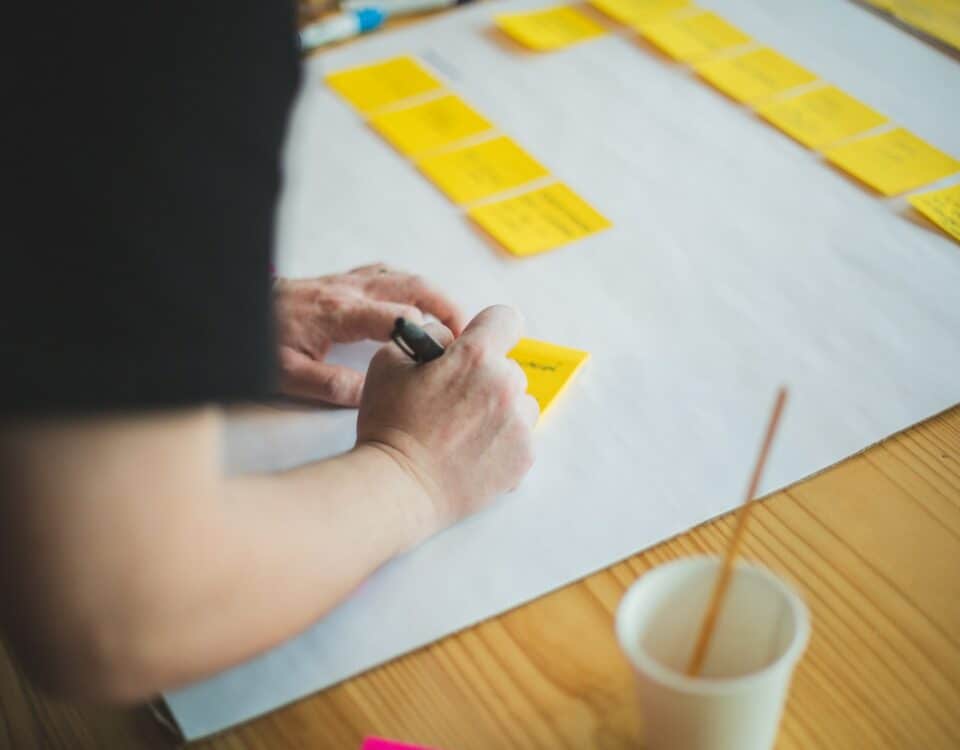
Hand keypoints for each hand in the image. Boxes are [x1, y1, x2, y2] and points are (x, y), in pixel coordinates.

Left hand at [274, 264, 464, 405]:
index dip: (430, 333)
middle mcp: (348, 289)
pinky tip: (417, 301)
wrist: (232, 306)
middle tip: (468, 332)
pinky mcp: (340, 280)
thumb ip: (330, 386)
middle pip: (413, 285)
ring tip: (452, 319)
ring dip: (432, 293)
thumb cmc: (259, 342)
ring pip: (402, 275)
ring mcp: (345, 280)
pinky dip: (409, 284)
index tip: (447, 355)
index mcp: (340, 312)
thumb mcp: (286, 374)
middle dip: (446, 305)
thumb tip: (372, 395)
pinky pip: (386, 274)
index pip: (400, 315)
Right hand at [357, 305, 538, 539]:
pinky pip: (521, 436)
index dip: (488, 329)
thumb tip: (451, 339)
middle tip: (454, 402)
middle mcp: (505, 386)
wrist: (399, 487)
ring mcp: (519, 424)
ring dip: (499, 410)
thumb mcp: (390, 362)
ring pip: (520, 403)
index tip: (476, 345)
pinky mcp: (524, 456)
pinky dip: (502, 441)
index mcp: (475, 357)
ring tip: (463, 431)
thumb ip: (427, 338)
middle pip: (509, 367)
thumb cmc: (389, 426)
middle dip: (485, 378)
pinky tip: (472, 452)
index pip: (506, 320)